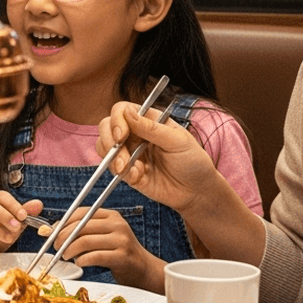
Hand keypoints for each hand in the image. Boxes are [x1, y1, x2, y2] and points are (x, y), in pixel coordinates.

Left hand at [53, 207, 164, 291]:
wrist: (142, 269)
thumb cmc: (118, 252)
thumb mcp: (103, 235)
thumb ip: (83, 230)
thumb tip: (53, 229)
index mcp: (111, 215)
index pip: (82, 213)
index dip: (64, 222)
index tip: (53, 232)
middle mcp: (117, 224)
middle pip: (82, 226)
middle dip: (63, 236)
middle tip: (56, 246)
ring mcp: (121, 240)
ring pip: (86, 241)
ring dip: (70, 249)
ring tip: (65, 256)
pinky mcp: (122, 256)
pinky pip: (95, 256)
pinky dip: (82, 260)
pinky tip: (79, 263)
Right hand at [96, 102, 222, 214]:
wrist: (197, 192)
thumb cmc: (193, 162)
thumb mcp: (178, 141)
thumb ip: (152, 128)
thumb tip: (128, 112)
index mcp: (149, 121)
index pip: (122, 111)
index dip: (117, 120)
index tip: (121, 135)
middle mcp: (136, 134)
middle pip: (107, 127)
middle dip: (108, 140)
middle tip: (118, 151)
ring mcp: (130, 153)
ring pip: (105, 148)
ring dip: (112, 158)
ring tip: (126, 168)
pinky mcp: (128, 172)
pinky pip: (113, 169)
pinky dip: (122, 173)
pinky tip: (138, 177)